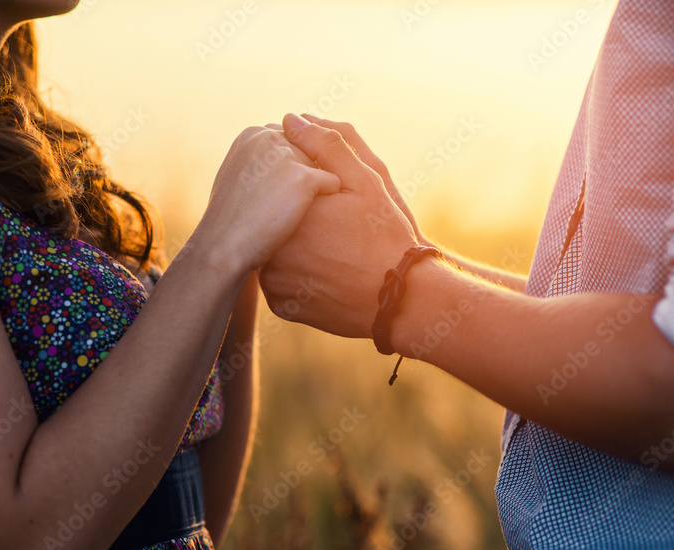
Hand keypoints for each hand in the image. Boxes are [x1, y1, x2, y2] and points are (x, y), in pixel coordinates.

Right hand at [191, 126, 339, 273]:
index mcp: (252, 134)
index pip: (289, 140)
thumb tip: (283, 162)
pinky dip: (327, 201)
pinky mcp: (303, 177)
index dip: (289, 168)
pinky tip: (305, 217)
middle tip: (284, 203)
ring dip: (315, 189)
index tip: (279, 190)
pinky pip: (332, 183)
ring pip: (320, 166)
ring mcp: (286, 155)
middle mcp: (269, 136)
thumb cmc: (231, 220)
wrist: (225, 246)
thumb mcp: (239, 177)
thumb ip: (260, 161)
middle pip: (307, 151)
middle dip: (304, 176)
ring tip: (291, 212)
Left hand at [259, 114, 418, 338]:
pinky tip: (326, 273)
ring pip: (274, 251)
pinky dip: (297, 275)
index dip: (304, 189)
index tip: (332, 202)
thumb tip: (290, 119)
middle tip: (336, 230)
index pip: (279, 187)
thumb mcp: (365, 180)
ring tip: (332, 250)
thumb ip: (326, 145)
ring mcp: (273, 281)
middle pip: (274, 219)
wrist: (401, 301)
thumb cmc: (387, 237)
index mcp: (287, 210)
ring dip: (294, 246)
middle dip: (298, 218)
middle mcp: (271, 246)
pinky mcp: (281, 306)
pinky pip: (280, 282)